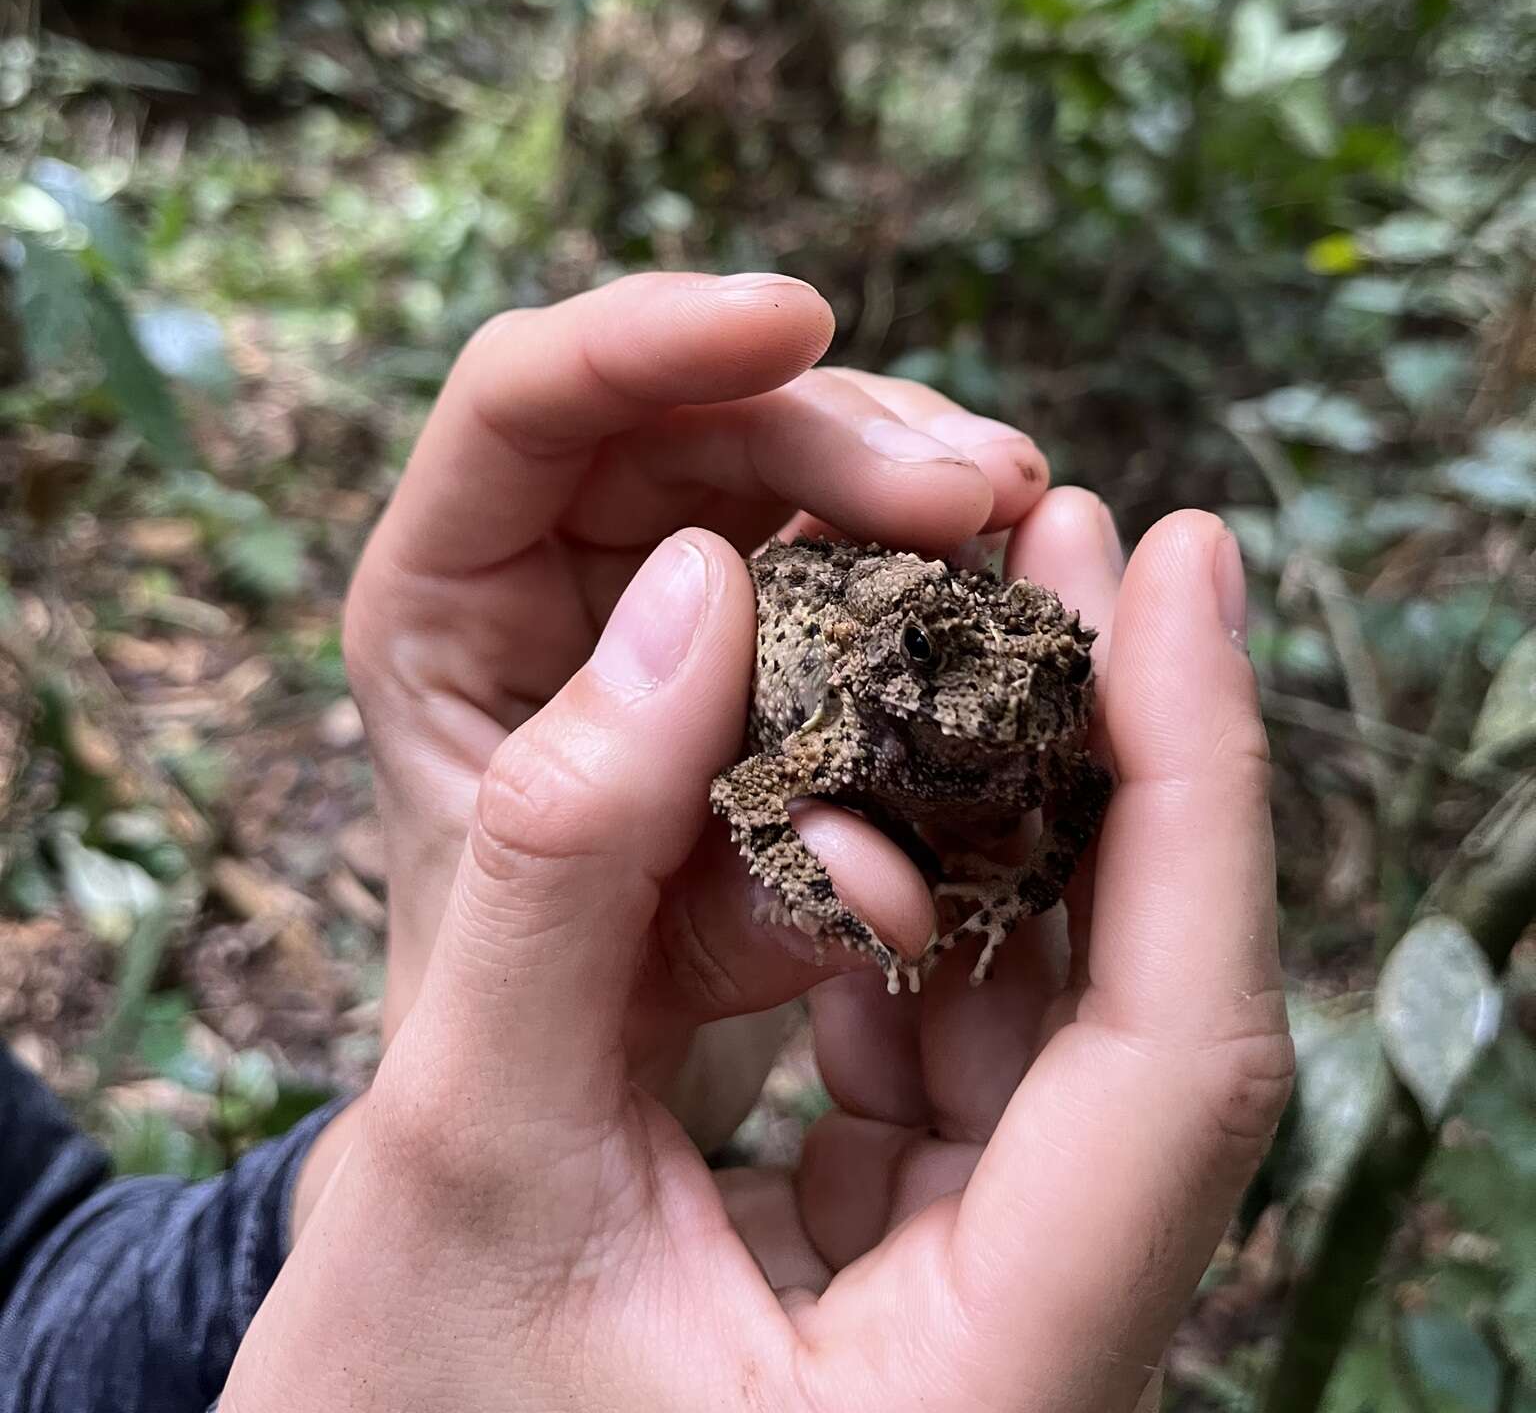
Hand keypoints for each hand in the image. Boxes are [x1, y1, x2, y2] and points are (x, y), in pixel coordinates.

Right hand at [227, 502, 1291, 1412]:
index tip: (1185, 563)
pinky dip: (926, 903)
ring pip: (1060, 1017)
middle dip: (1112, 752)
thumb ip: (570, 873)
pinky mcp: (927, 1272)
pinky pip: (972, 1052)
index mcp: (990, 1390)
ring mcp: (989, 1313)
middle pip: (1144, 1011)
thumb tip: (695, 592)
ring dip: (1014, 812)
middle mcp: (1035, 1354)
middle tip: (1067, 532)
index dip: (1197, 783)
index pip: (1177, 1058)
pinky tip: (873, 782)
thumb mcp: (460, 1153)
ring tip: (971, 614)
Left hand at [339, 271, 1048, 1132]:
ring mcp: (667, 593)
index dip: (650, 335)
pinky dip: (937, 554)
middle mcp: (550, 570)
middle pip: (692, 412)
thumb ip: (599, 840)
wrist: (574, 1142)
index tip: (793, 322)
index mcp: (441, 609)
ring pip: (792, 461)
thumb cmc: (511, 1062)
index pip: (524, 400)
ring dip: (909, 471)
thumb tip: (740, 633)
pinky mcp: (771, 639)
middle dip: (837, 426)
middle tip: (981, 488)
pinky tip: (1012, 574)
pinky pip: (856, 553)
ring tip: (1020, 510)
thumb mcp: (525, 981)